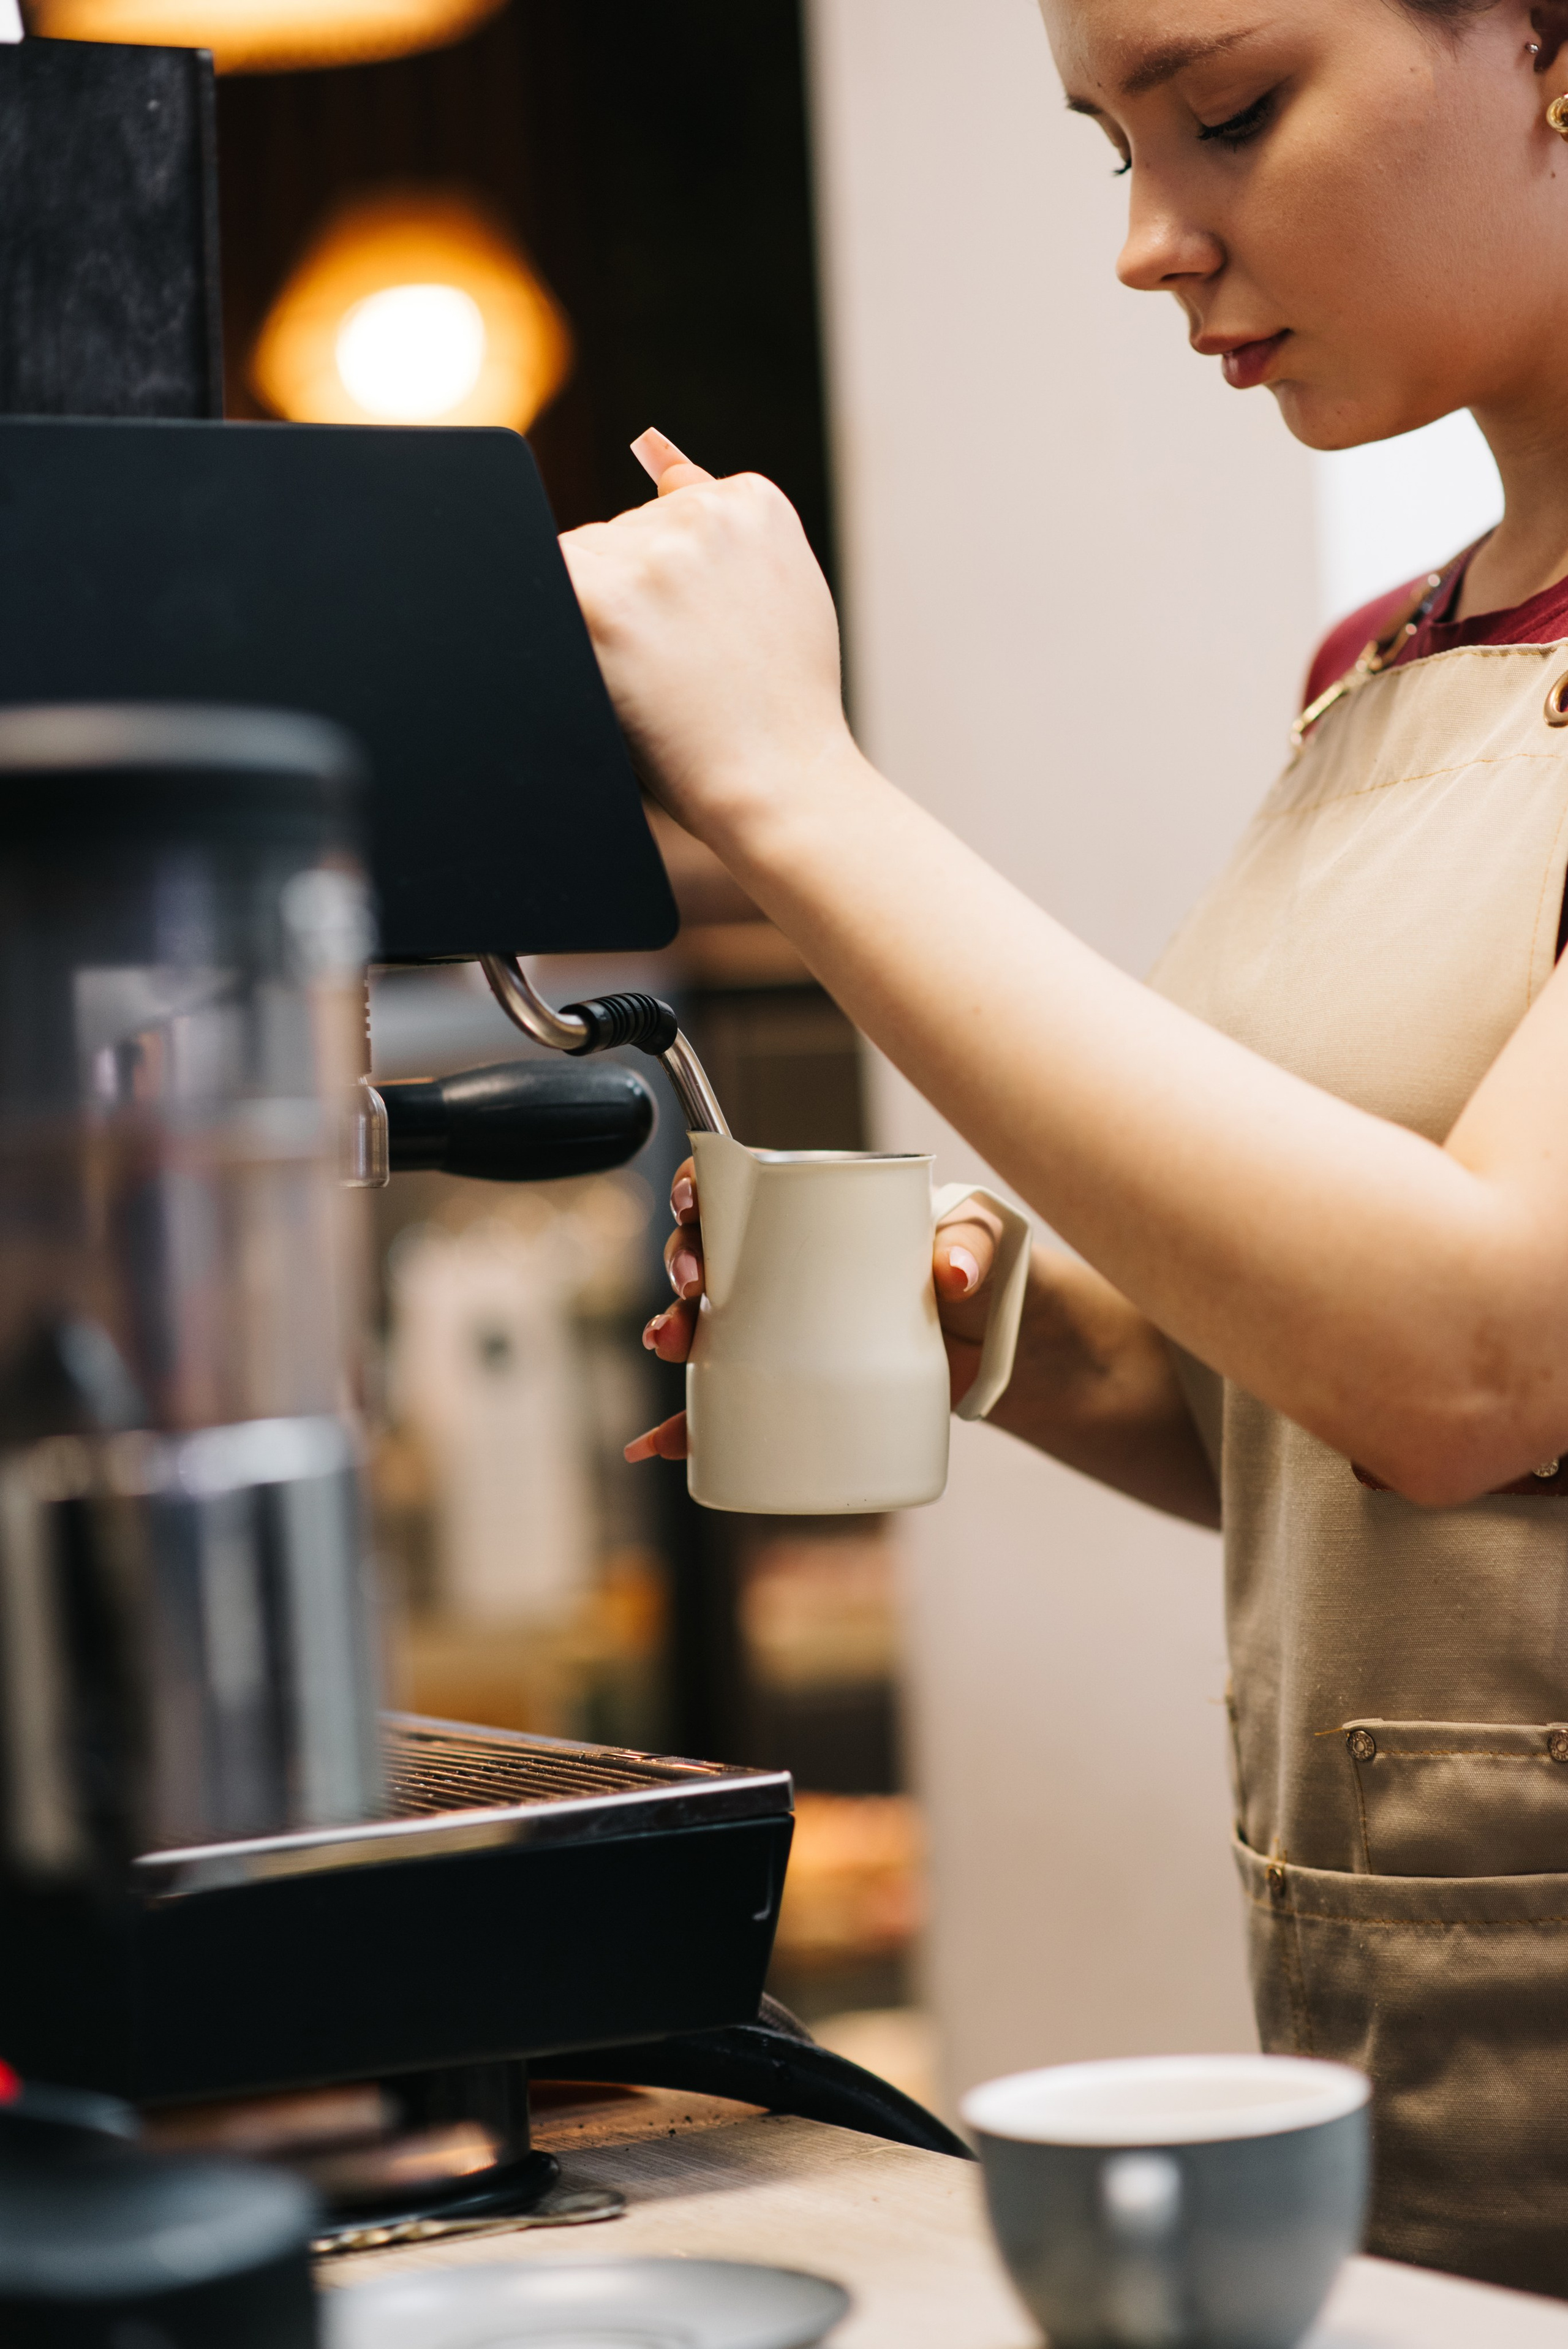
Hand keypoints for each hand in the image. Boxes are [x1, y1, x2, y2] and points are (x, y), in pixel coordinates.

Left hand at [559, 429, 855, 852]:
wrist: (779, 781)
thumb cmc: (780, 702)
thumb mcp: (782, 589)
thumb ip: (723, 521)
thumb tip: (654, 453)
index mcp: (753, 500)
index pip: (666, 514)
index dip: (668, 587)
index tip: (695, 635)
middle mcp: (703, 513)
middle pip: (616, 535)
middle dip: (630, 597)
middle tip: (679, 669)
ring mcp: (653, 555)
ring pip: (578, 563)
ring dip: (598, 620)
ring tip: (659, 681)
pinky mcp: (603, 601)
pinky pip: (541, 590)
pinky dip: (563, 631)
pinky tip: (607, 669)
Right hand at [623, 1157, 1004, 1461]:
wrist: (991, 1346)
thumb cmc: (975, 1272)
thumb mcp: (977, 1244)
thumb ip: (971, 1246)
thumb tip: (953, 1273)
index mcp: (808, 1212)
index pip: (733, 1187)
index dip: (697, 1190)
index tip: (694, 1209)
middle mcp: (779, 1264)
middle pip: (706, 1253)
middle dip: (681, 1269)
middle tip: (691, 1293)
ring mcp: (778, 1324)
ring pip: (704, 1322)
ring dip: (673, 1333)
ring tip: (673, 1350)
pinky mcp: (789, 1381)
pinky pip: (724, 1402)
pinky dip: (688, 1424)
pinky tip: (663, 1442)